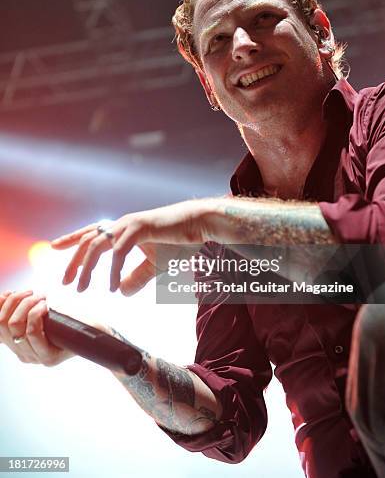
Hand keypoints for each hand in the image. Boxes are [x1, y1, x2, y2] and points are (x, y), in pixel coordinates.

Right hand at [0, 290, 73, 366]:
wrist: (96, 331)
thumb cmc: (70, 318)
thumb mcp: (43, 311)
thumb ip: (23, 309)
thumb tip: (3, 296)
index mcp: (18, 344)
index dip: (0, 305)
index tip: (11, 292)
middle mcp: (23, 354)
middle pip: (3, 323)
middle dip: (16, 300)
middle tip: (33, 292)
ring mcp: (35, 358)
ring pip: (16, 324)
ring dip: (28, 303)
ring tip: (42, 297)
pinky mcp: (48, 358)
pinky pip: (32, 331)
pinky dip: (36, 312)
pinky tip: (45, 306)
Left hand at [51, 199, 214, 294]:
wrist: (199, 225)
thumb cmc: (179, 240)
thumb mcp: (155, 265)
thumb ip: (137, 277)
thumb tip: (120, 291)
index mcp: (123, 229)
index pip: (92, 233)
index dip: (73, 238)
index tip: (55, 246)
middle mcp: (122, 224)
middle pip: (89, 240)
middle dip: (74, 261)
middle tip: (65, 282)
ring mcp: (129, 224)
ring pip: (97, 244)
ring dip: (87, 267)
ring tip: (82, 288)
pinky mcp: (139, 227)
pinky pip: (118, 250)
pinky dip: (112, 269)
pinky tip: (110, 285)